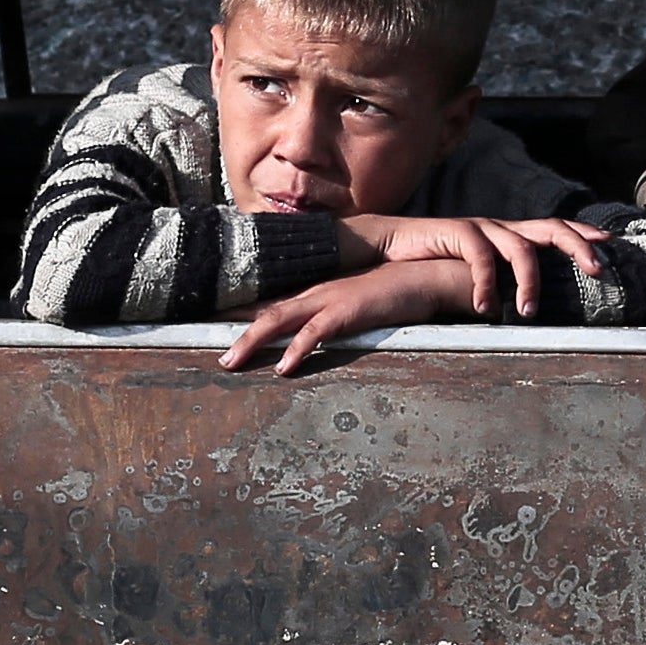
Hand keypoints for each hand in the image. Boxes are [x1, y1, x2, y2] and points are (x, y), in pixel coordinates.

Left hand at [225, 254, 476, 373]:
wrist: (428, 276)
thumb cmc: (398, 294)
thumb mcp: (362, 308)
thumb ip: (342, 321)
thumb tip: (326, 338)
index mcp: (321, 294)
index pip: (275, 304)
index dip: (246, 315)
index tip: (220, 325)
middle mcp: (319, 294)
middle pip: (268, 312)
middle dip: (238, 332)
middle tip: (217, 354)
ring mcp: (331, 299)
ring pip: (279, 319)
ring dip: (252, 340)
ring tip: (230, 362)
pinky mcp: (348, 310)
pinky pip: (315, 332)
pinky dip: (296, 349)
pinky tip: (284, 367)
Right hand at [341, 211, 610, 315]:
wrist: (391, 245)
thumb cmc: (436, 263)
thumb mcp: (476, 275)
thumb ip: (501, 283)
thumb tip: (528, 309)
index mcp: (510, 236)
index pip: (555, 229)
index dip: (583, 235)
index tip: (611, 246)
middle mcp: (502, 227)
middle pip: (551, 227)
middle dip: (579, 245)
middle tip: (598, 270)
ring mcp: (481, 227)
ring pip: (520, 247)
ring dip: (529, 281)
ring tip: (528, 311)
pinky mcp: (458, 231)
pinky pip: (480, 256)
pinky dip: (486, 282)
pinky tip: (484, 306)